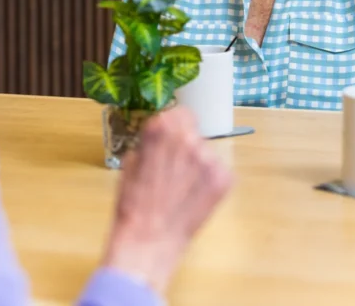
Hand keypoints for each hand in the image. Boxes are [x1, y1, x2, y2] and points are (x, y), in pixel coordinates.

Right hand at [100, 106, 232, 293]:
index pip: (178, 113)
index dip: (174, 127)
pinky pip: (219, 171)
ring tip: (182, 187)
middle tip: (175, 166)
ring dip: (197, 163)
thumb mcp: (131, 162)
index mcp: (160, 130)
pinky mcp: (224, 180)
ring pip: (206, 151)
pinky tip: (194, 197)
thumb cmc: (132, 204)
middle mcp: (188, 139)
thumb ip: (150, 143)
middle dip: (185, 143)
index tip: (170, 140)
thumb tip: (162, 138)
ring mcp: (209, 159)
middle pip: (194, 129)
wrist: (147, 240)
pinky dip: (209, 182)